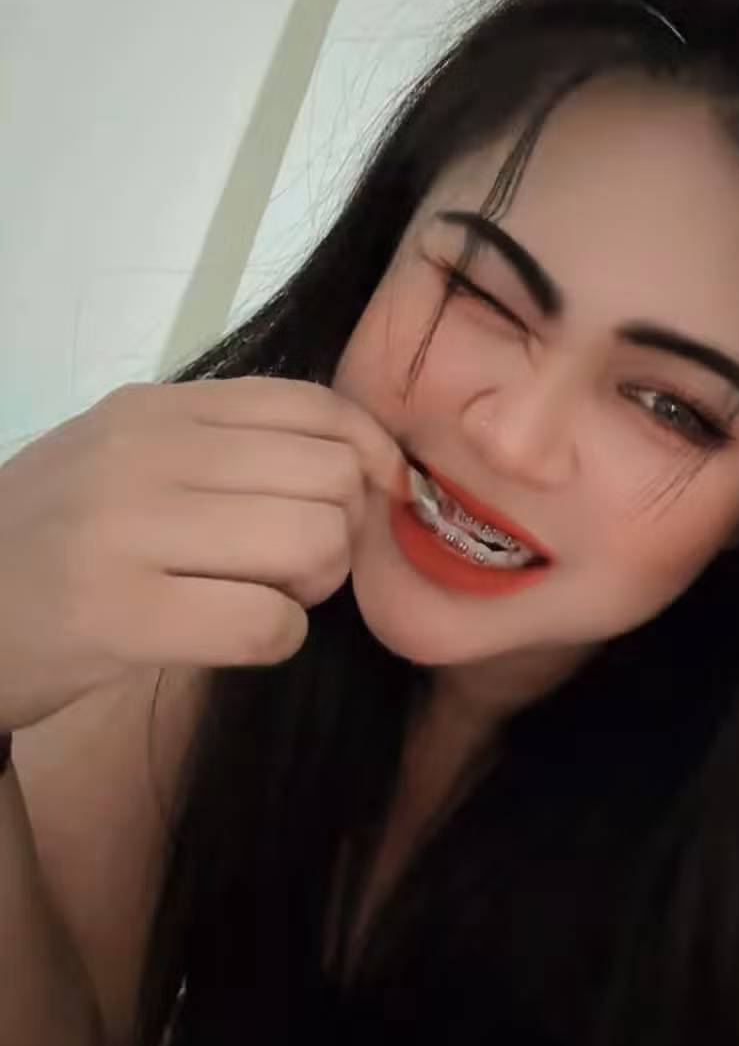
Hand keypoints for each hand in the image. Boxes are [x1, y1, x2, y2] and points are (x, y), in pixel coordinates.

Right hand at [0, 377, 406, 730]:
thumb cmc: (56, 542)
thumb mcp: (126, 459)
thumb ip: (229, 447)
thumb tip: (367, 461)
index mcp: (154, 408)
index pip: (315, 406)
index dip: (371, 455)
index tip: (374, 497)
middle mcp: (143, 453)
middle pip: (333, 479)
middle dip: (340, 534)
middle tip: (291, 565)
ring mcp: (126, 531)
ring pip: (315, 545)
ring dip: (309, 588)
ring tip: (257, 596)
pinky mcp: (120, 616)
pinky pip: (270, 624)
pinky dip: (275, 639)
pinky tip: (232, 635)